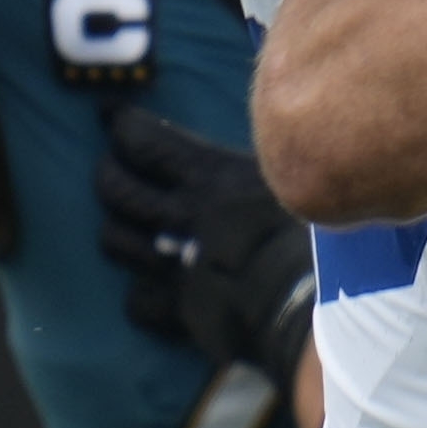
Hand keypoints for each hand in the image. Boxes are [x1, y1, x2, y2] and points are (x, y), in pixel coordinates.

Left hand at [96, 106, 316, 391]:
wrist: (312, 309)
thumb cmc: (319, 241)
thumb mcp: (294, 184)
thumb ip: (258, 170)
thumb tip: (264, 147)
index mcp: (212, 178)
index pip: (142, 141)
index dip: (121, 125)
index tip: (111, 116)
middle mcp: (183, 217)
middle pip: (116, 188)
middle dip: (107, 175)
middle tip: (112, 170)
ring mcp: (173, 265)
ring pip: (114, 241)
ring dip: (117, 232)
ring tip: (127, 228)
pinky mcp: (177, 312)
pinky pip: (136, 301)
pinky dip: (142, 294)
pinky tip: (156, 289)